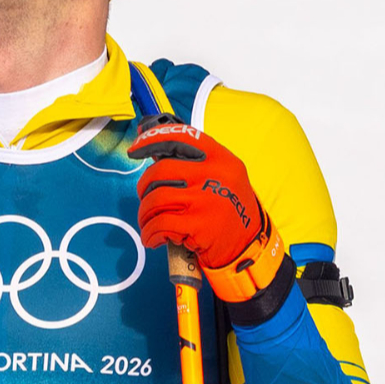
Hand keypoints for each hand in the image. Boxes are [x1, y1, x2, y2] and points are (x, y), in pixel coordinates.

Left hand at [128, 114, 285, 303]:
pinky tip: (153, 238)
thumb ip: (195, 162)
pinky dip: (149, 234)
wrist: (250, 247)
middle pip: (159, 171)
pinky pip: (158, 225)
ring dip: (144, 214)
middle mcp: (213, 174)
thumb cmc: (228, 209)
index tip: (135, 149)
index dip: (151, 139)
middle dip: (143, 187)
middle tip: (144, 198)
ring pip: (154, 199)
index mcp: (220, 158)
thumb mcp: (224, 176)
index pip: (179, 136)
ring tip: (149, 222)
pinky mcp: (197, 225)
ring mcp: (205, 199)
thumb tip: (153, 150)